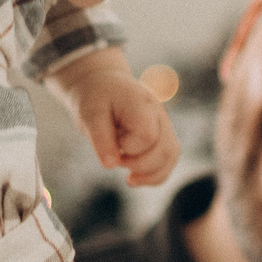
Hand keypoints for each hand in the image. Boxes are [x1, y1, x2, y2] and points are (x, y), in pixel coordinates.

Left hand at [54, 54, 182, 186]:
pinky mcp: (161, 135)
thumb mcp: (90, 114)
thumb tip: (110, 165)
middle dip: (140, 165)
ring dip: (150, 174)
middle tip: (117, 160)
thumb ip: (100, 138)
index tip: (112, 143)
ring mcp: (163, 123)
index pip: (147, 135)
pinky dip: (155, 175)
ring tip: (129, 178)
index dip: (129, 148)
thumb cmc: (95, 97)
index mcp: (141, 103)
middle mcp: (158, 113)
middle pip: (166, 149)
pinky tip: (135, 178)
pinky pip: (168, 160)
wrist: (103, 83)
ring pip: (171, 156)